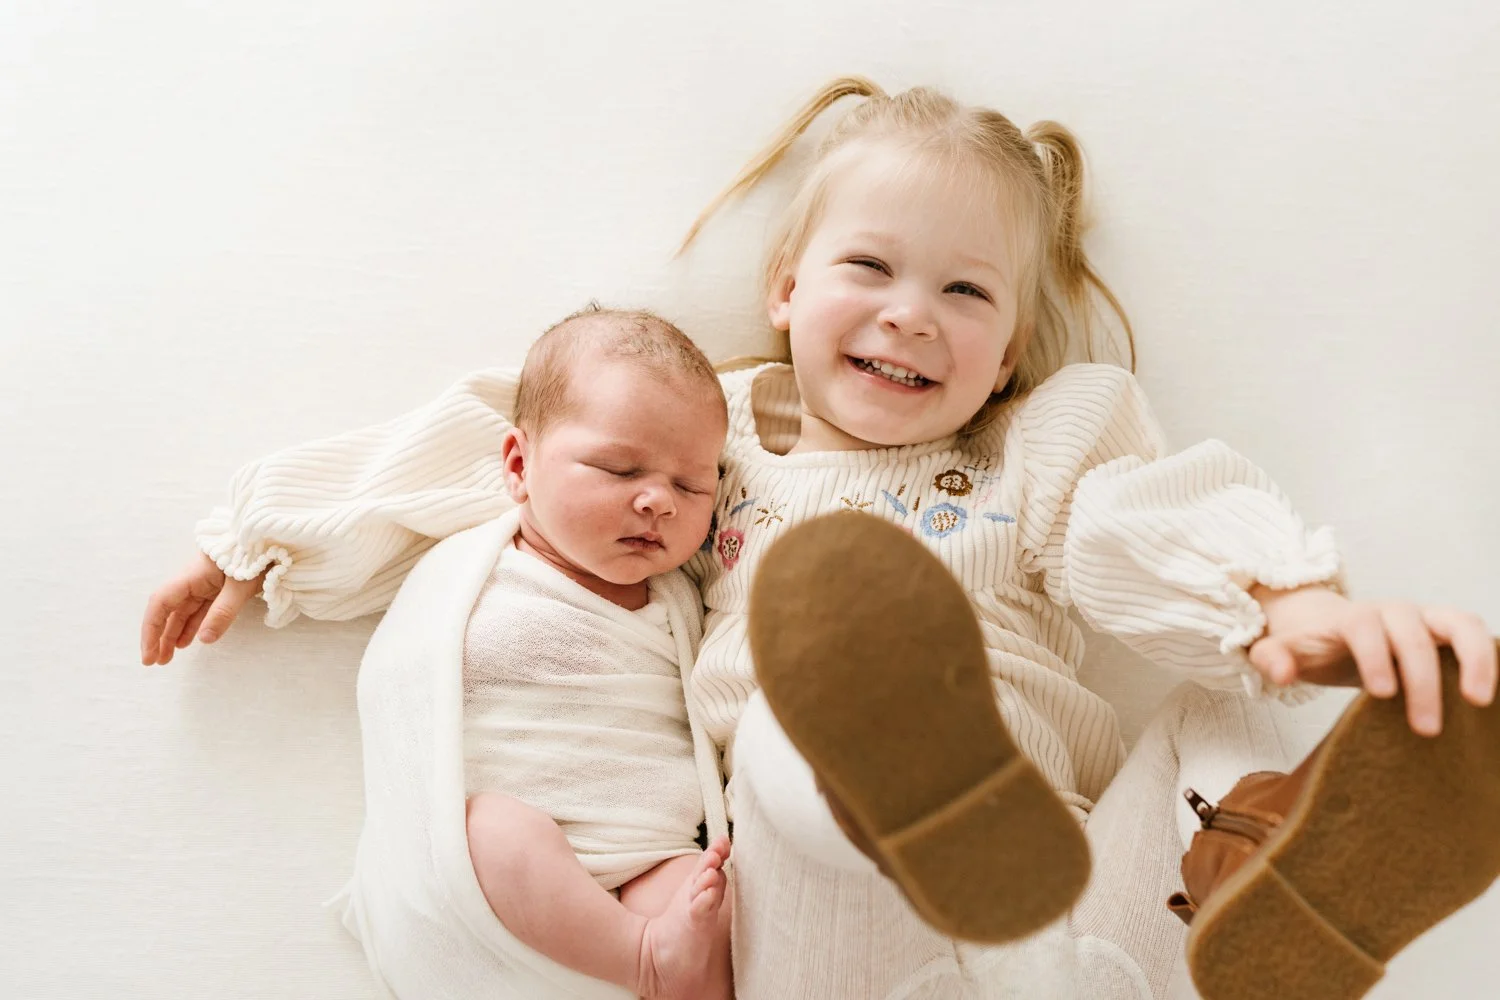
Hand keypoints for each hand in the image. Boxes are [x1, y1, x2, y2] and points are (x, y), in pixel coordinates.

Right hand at [140, 552, 264, 664]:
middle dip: (160, 636)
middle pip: (169, 610)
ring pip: (184, 612)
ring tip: (168, 657)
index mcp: (191, 576)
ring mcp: (206, 583)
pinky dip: (193, 625)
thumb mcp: (240, 585)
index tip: (149, 654)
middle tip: (155, 662)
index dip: (151, 630)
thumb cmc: (254, 555)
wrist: (271, 537)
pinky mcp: (219, 587)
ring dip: (175, 633)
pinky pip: (200, 609)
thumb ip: (223, 612)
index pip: (161, 604)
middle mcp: (193, 580)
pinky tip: (188, 641)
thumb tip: (203, 640)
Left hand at [1246, 584, 1495, 735]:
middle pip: (1413, 635)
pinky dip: (1488, 655)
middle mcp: (1393, 612)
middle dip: (1422, 680)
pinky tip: (1488, 691)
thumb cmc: (1311, 647)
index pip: (1364, 627)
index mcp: (1352, 617)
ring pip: (1459, 623)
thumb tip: (1281, 674)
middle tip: (1426, 729)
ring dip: (1474, 658)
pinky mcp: (1447, 631)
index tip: (1382, 694)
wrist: (1330, 629)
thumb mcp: (1283, 651)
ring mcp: (1424, 619)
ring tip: (1479, 702)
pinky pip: (1475, 634)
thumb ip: (1273, 659)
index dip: (1375, 656)